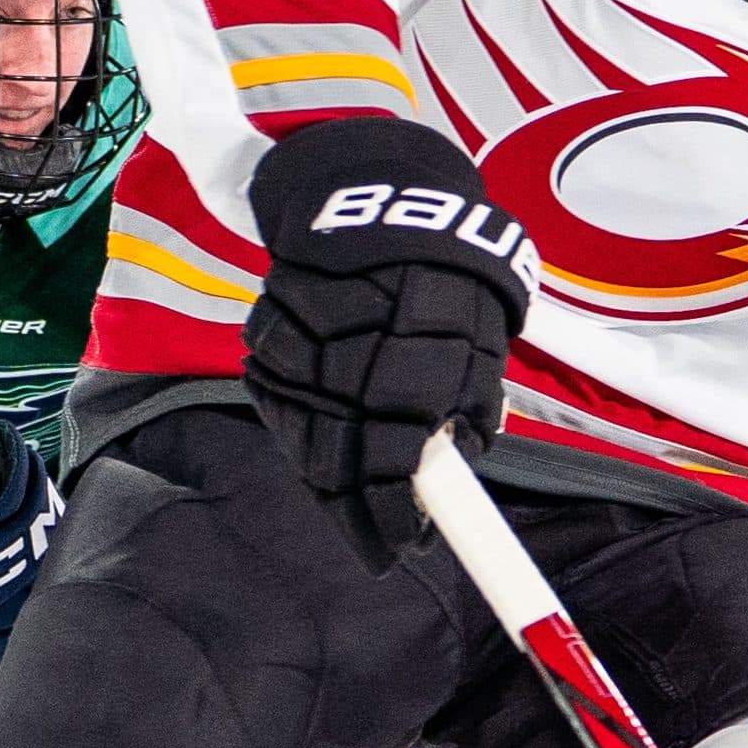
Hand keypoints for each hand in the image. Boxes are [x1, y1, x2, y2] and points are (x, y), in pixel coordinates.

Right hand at [243, 117, 534, 572]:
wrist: (382, 202)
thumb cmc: (447, 276)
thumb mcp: (481, 337)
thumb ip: (471, 403)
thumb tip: (464, 460)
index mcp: (417, 372)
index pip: (397, 471)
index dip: (393, 519)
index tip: (398, 546)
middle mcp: (354, 365)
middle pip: (339, 465)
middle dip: (358, 506)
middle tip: (376, 533)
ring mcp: (302, 349)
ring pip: (304, 437)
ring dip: (327, 461)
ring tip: (354, 469)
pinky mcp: (266, 330)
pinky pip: (277, 396)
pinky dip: (299, 412)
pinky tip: (323, 411)